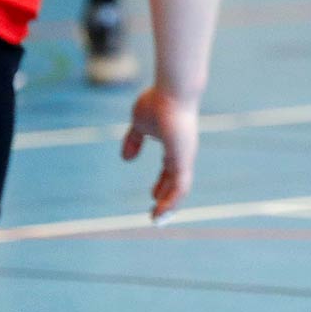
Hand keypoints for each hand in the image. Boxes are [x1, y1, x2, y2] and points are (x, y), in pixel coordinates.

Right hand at [120, 85, 199, 220]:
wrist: (171, 92)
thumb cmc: (158, 103)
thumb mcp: (139, 124)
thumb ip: (133, 141)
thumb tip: (126, 159)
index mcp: (173, 145)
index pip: (170, 169)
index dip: (162, 184)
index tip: (153, 196)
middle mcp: (182, 153)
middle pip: (177, 182)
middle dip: (168, 199)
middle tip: (157, 215)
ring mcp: (185, 157)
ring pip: (180, 189)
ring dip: (170, 206)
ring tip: (158, 219)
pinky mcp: (184, 160)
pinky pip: (181, 187)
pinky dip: (172, 201)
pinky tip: (161, 211)